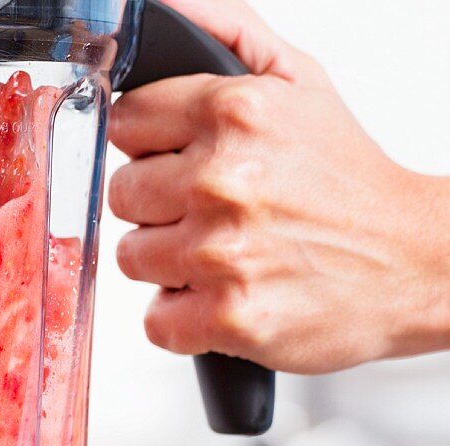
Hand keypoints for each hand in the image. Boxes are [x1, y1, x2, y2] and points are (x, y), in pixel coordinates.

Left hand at [109, 0, 449, 374]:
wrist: (416, 261)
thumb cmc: (350, 180)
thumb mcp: (301, 82)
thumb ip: (229, 33)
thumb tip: (167, 7)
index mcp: (235, 113)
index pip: (126, 123)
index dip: (151, 147)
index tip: (179, 162)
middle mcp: (223, 179)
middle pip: (121, 194)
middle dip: (160, 206)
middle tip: (210, 212)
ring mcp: (221, 252)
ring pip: (132, 257)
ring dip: (170, 264)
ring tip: (222, 255)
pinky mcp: (227, 317)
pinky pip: (155, 322)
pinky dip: (183, 319)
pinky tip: (223, 296)